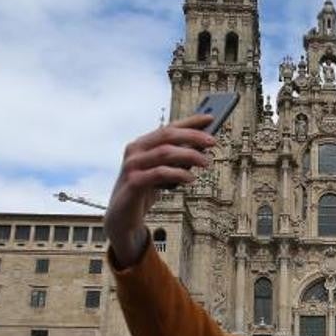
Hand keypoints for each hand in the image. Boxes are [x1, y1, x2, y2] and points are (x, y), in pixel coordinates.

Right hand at [105, 114, 215, 266]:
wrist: (123, 218)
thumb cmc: (145, 192)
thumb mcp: (164, 173)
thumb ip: (177, 160)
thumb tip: (202, 147)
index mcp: (142, 144)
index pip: (168, 128)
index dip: (189, 122)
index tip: (210, 118)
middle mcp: (135, 151)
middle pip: (167, 135)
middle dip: (192, 136)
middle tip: (212, 142)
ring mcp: (132, 166)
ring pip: (164, 152)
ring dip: (189, 155)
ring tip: (206, 163)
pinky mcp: (133, 182)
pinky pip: (159, 173)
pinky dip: (178, 174)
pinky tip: (191, 179)